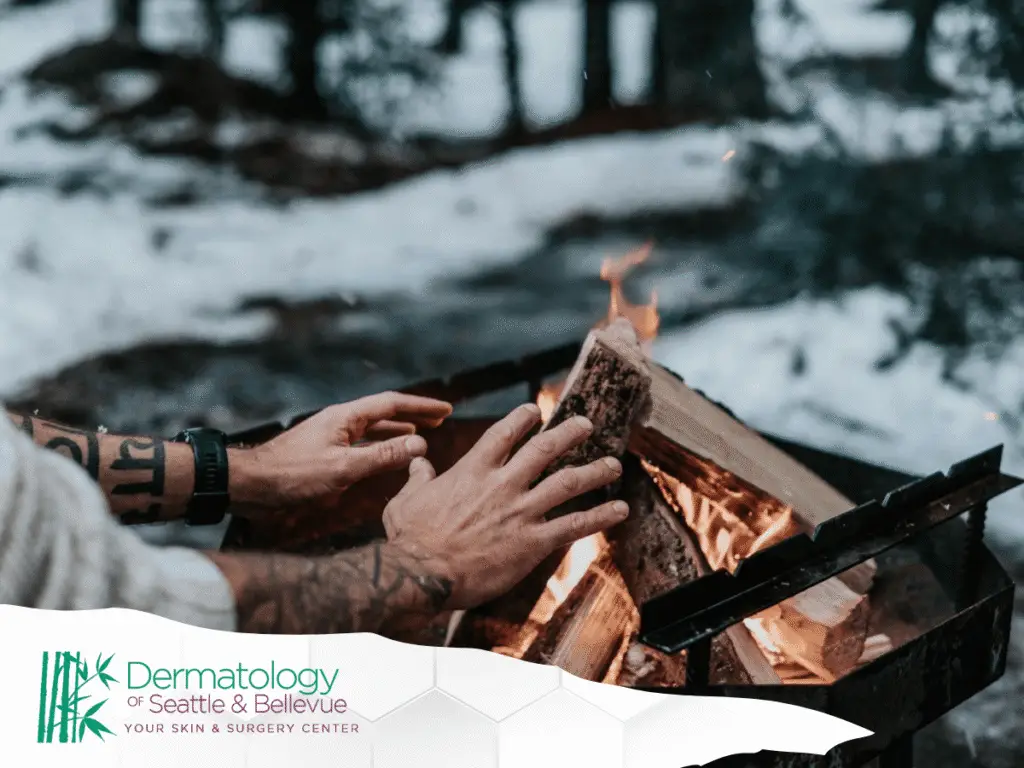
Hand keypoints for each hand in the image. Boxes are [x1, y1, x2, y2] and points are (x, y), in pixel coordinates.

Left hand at [229, 392, 452, 514]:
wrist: (249, 485)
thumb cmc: (292, 476)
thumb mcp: (343, 468)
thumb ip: (383, 457)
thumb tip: (420, 445)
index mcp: (346, 417)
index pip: (392, 404)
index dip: (421, 406)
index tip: (445, 409)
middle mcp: (340, 422)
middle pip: (384, 413)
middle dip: (413, 415)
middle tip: (439, 419)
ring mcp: (331, 436)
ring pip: (372, 429)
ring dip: (397, 431)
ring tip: (419, 436)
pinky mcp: (323, 453)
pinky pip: (360, 444)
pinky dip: (379, 447)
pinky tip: (384, 456)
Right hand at [381, 403, 627, 609]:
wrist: (420, 573)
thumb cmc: (410, 539)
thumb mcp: (406, 500)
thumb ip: (417, 478)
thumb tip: (417, 461)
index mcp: (472, 470)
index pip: (504, 433)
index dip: (522, 418)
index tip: (536, 411)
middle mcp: (502, 484)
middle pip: (544, 449)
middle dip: (569, 433)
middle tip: (587, 424)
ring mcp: (520, 512)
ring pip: (567, 483)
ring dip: (594, 471)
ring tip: (613, 464)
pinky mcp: (533, 542)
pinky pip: (574, 525)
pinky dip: (600, 516)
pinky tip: (620, 510)